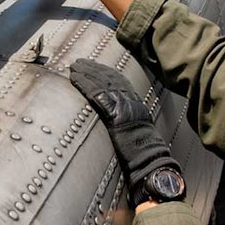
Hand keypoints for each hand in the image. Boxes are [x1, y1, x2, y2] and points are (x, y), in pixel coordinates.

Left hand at [69, 58, 181, 203]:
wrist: (150, 161)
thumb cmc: (144, 156)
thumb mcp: (138, 135)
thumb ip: (127, 127)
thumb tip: (119, 128)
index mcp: (137, 105)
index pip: (121, 82)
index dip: (106, 72)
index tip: (94, 66)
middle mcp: (131, 102)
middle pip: (110, 78)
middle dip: (94, 69)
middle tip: (79, 62)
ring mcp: (123, 107)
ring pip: (102, 83)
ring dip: (85, 73)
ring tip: (73, 67)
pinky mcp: (114, 114)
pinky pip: (96, 95)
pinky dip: (84, 84)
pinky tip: (74, 78)